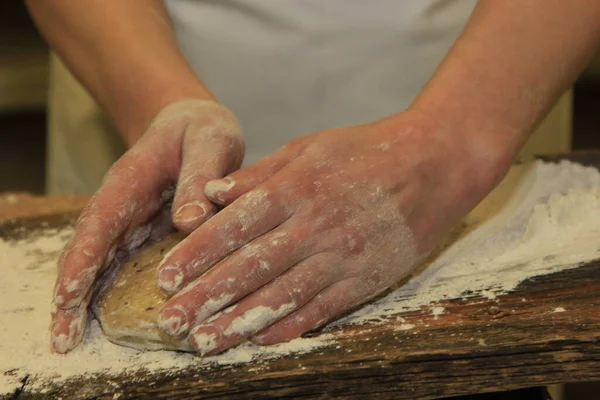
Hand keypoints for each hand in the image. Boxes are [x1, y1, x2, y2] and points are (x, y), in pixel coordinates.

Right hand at [51, 99, 243, 352]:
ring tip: (68, 339)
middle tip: (62, 338)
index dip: (83, 259)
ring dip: (81, 299)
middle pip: (86, 248)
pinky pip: (117, 262)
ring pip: (96, 260)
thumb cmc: (202, 131)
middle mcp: (120, 203)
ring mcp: (127, 219)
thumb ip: (200, 177)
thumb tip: (190, 220)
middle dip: (70, 292)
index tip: (69, 294)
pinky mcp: (140, 231)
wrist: (194, 125)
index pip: (100, 220)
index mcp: (131, 179)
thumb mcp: (210, 143)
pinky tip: (100, 319)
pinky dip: (105, 289)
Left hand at [156, 111, 504, 354]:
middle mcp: (314, 225)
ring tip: (204, 344)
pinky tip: (259, 341)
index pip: (235, 226)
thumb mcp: (310, 146)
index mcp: (296, 188)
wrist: (436, 162)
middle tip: (169, 323)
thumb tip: (213, 193)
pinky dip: (289, 328)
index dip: (197, 254)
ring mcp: (342, 256)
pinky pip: (322, 309)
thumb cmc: (368, 149)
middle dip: (205, 297)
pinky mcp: (366, 279)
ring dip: (239, 323)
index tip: (165, 278)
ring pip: (282, 296)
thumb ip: (261, 173)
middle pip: (250, 267)